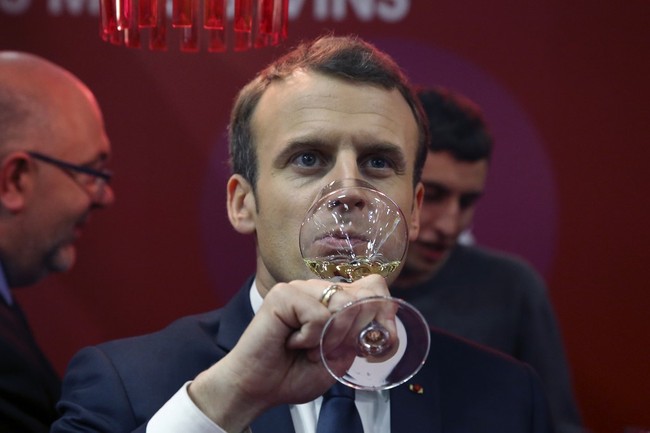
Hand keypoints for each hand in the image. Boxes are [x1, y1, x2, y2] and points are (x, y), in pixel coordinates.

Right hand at [188, 274, 390, 431]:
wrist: (257, 388)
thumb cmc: (293, 374)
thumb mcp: (339, 358)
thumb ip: (359, 335)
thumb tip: (380, 314)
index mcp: (333, 300)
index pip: (373, 286)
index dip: (383, 310)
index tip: (380, 340)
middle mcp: (318, 289)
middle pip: (362, 296)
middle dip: (353, 334)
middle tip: (327, 352)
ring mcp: (300, 288)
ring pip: (342, 305)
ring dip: (331, 338)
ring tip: (307, 349)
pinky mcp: (284, 294)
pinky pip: (319, 315)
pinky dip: (310, 338)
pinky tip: (292, 342)